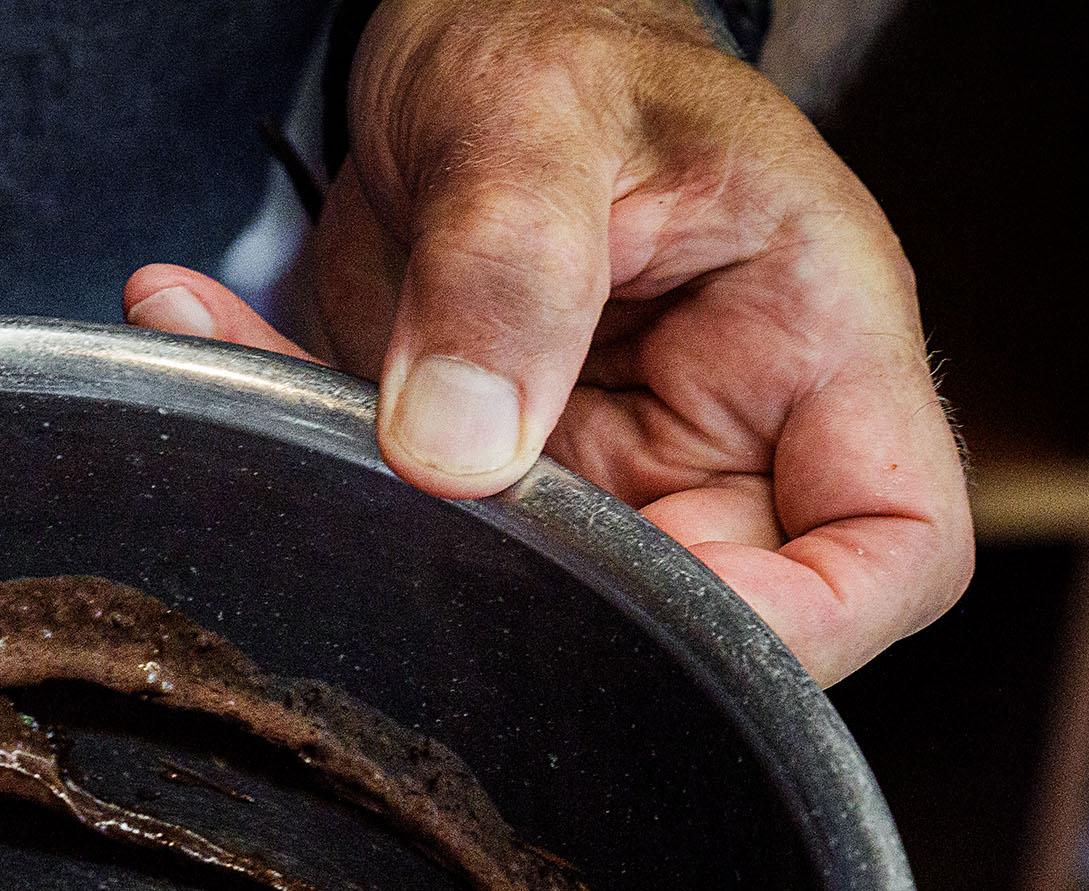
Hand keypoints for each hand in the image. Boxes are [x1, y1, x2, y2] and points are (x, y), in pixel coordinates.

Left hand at [125, 0, 969, 685]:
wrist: (464, 17)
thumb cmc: (559, 31)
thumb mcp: (536, 119)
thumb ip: (506, 270)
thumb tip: (458, 451)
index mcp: (815, 342)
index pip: (894, 551)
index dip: (805, 632)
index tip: (653, 631)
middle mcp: (727, 430)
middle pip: (701, 618)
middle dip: (544, 607)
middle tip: (402, 511)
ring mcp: (604, 469)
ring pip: (529, 594)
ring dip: (378, 527)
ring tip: (259, 377)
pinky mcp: (487, 472)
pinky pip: (409, 522)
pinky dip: (287, 444)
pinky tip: (194, 321)